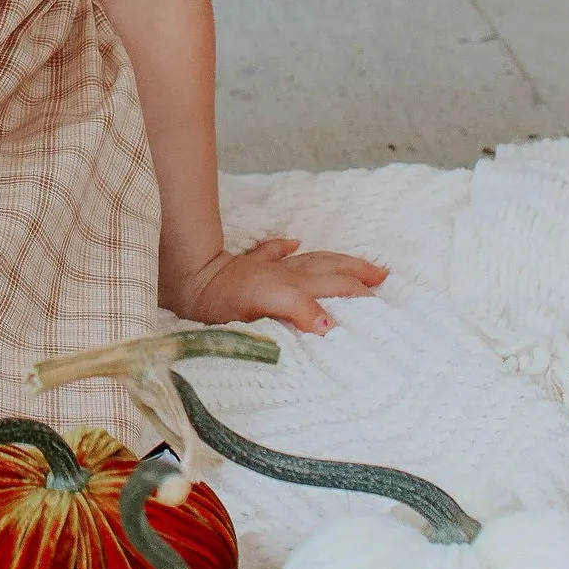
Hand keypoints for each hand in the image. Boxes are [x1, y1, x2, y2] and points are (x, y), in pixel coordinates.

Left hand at [172, 235, 389, 337]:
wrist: (187, 282)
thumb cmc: (224, 298)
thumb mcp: (267, 305)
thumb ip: (299, 310)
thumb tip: (330, 324)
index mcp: (294, 285)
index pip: (335, 285)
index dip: (358, 293)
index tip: (380, 303)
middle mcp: (285, 274)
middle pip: (328, 268)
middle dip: (356, 272)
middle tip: (381, 276)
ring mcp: (265, 269)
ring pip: (308, 261)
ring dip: (332, 261)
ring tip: (352, 262)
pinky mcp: (245, 268)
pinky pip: (270, 253)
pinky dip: (283, 248)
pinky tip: (291, 243)